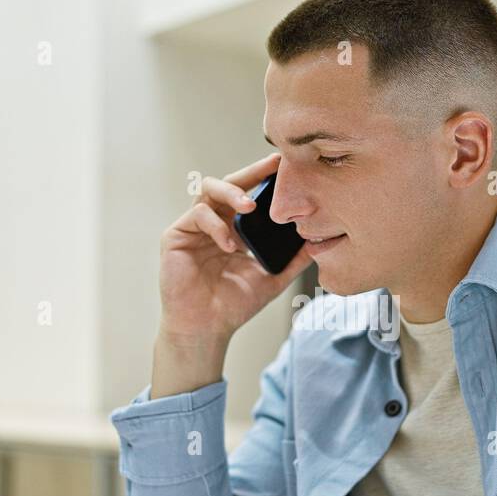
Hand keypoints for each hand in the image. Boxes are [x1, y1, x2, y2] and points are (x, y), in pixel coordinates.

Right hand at [158, 152, 312, 342]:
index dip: (264, 178)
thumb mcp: (272, 278)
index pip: (249, 194)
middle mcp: (213, 222)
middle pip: (229, 183)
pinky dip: (216, 226)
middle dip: (251, 172)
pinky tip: (230, 244)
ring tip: (249, 207)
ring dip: (231, 192)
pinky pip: (196, 216)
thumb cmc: (234, 305)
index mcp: (234, 227)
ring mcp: (193, 227)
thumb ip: (293, 259)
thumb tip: (320, 241)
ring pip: (208, 190)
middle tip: (272, 167)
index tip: (286, 167)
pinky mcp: (175, 236)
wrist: (207, 329)